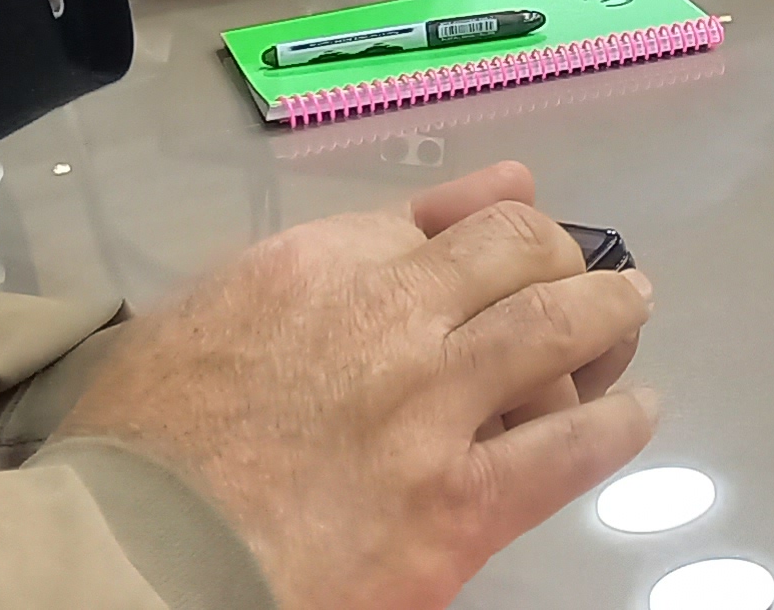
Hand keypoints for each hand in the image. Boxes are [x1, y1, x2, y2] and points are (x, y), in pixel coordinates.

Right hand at [60, 162, 657, 609]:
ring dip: (610, 310)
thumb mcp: (193, 317)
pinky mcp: (460, 502)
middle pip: (517, 251)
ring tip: (630, 309)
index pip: (440, 217)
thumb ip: (283, 273)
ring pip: (561, 325)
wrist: (135, 556)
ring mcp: (435, 407)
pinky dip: (617, 423)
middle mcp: (393, 314)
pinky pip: (570, 448)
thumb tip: (363, 243)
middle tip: (583, 270)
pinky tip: (637, 412)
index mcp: (318, 264)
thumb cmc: (138, 447)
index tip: (510, 221)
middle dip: (558, 253)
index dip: (489, 218)